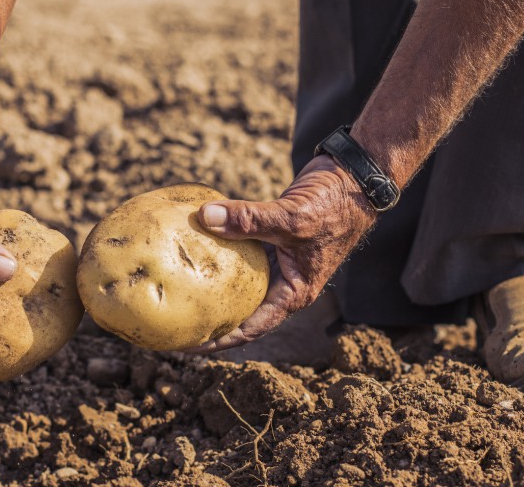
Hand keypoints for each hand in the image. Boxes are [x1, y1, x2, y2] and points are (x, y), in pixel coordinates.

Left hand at [187, 155, 375, 352]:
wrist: (352, 178)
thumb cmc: (333, 206)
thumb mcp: (292, 217)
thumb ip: (249, 219)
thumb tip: (206, 217)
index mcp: (293, 292)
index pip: (250, 328)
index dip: (218, 339)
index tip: (186, 345)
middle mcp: (282, 282)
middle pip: (239, 310)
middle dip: (207, 318)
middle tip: (171, 322)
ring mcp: (275, 261)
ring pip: (236, 281)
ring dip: (209, 286)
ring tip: (174, 291)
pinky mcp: (269, 239)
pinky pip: (237, 251)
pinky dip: (216, 250)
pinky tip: (190, 248)